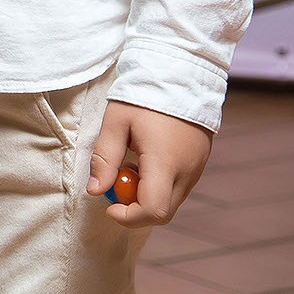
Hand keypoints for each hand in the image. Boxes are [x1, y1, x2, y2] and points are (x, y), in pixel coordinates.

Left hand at [86, 100, 213, 227]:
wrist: (180, 76)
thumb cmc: (144, 97)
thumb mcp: (116, 123)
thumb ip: (104, 158)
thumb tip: (94, 190)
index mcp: (166, 163)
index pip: (153, 210)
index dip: (128, 217)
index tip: (108, 205)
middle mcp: (187, 173)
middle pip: (163, 213)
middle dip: (135, 209)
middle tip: (114, 183)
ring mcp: (197, 170)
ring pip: (171, 202)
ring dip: (146, 196)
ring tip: (130, 164)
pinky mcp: (199, 165)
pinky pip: (178, 189)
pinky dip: (158, 186)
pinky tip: (145, 160)